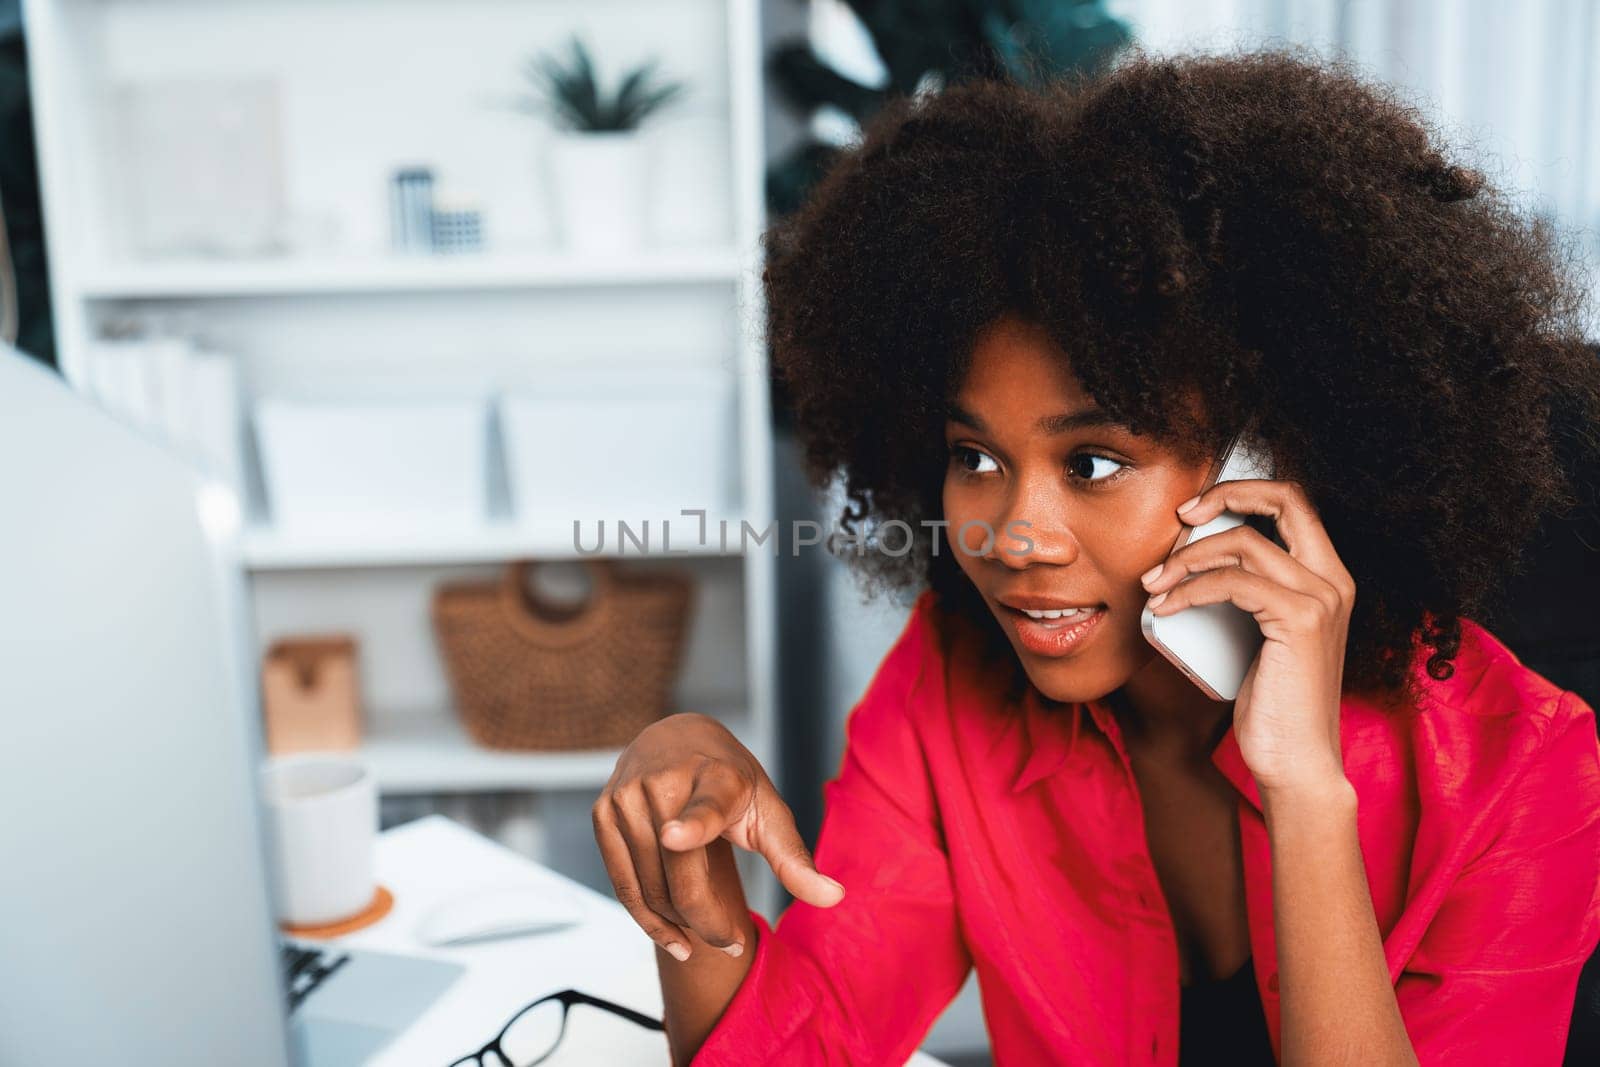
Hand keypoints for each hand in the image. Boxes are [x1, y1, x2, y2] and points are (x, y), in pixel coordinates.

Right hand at [592, 712, 845, 962]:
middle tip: (733, 943)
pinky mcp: (602, 812)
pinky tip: (675, 939)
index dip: (692, 824)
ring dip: (679, 925)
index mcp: (715, 776)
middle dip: (708, 921)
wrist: (676, 736)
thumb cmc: (731, 781)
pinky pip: (622, 884)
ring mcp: (626, 795)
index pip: (704, 805)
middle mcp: (664, 780)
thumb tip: (835, 899)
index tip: (676, 836)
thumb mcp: (768, 810)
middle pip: (679, 873)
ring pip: (650, 886)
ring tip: (708, 936)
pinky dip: (647, 919)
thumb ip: (794, 858)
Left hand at [1139, 479, 1356, 795]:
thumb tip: (1187, 562)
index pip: (1293, 503)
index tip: (1193, 514)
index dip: (1242, 493)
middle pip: (1285, 498)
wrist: (1296, 762)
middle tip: (1179, 519)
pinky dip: (1188, 589)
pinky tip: (1164, 608)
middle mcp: (1334, 580)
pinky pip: (1231, 582)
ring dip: (1185, 558)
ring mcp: (1322, 598)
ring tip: (1153, 585)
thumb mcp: (1256, 636)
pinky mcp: (1301, 620)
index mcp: (1328, 578)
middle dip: (1225, 495)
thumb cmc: (1272, 705)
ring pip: (1244, 542)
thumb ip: (1242, 595)